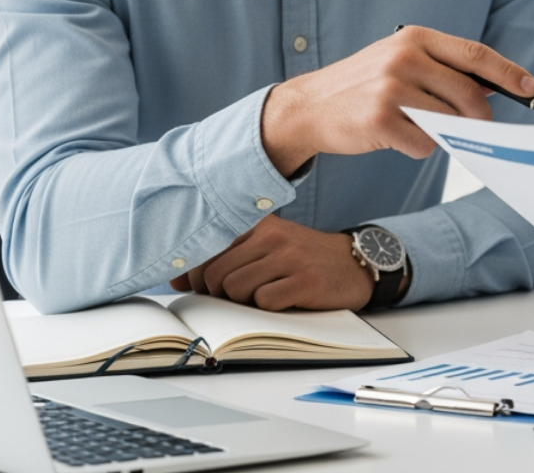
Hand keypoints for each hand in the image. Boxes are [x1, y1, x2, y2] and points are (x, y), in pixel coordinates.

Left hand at [168, 215, 374, 310]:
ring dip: (242, 303)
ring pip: (235, 288)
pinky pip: (264, 301)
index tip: (196, 286)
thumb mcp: (268, 248)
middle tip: (236, 298)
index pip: (206, 248)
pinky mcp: (304, 280)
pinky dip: (267, 308)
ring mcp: (289, 257)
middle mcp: (272, 236)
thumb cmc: (305, 260)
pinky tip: (283, 301)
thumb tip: (177, 278)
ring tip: (262, 298)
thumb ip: (227, 257)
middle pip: (214, 274)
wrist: (357, 263)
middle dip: (217, 294)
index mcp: (259, 225)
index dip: (193, 275)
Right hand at [261, 25, 533, 175]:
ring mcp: (390, 88)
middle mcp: (404, 58)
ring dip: (443, 133)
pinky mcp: (379, 120)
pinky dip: (418, 148)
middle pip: (470, 94)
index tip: (529, 88)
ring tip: (416, 125)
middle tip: (478, 128)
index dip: (508, 73)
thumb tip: (496, 87)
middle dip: (481, 117)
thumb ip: (443, 67)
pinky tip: (396, 137)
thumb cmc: (363, 85)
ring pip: (449, 122)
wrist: (309, 106)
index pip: (475, 54)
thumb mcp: (400, 59)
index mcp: (415, 38)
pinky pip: (424, 144)